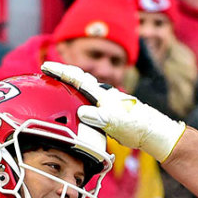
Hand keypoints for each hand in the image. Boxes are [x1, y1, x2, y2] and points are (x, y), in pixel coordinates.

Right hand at [40, 62, 185, 161]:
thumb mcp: (116, 122)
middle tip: (47, 71)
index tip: (46, 66)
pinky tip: (76, 106)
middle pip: (80, 79)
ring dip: (70, 84)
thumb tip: (83, 113)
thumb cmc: (135, 125)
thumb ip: (100, 117)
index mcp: (102, 94)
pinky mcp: (108, 111)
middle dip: (63, 74)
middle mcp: (103, 94)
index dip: (61, 72)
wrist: (151, 132)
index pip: (77, 78)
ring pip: (84, 89)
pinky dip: (78, 99)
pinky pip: (88, 101)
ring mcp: (106, 102)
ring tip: (57, 85)